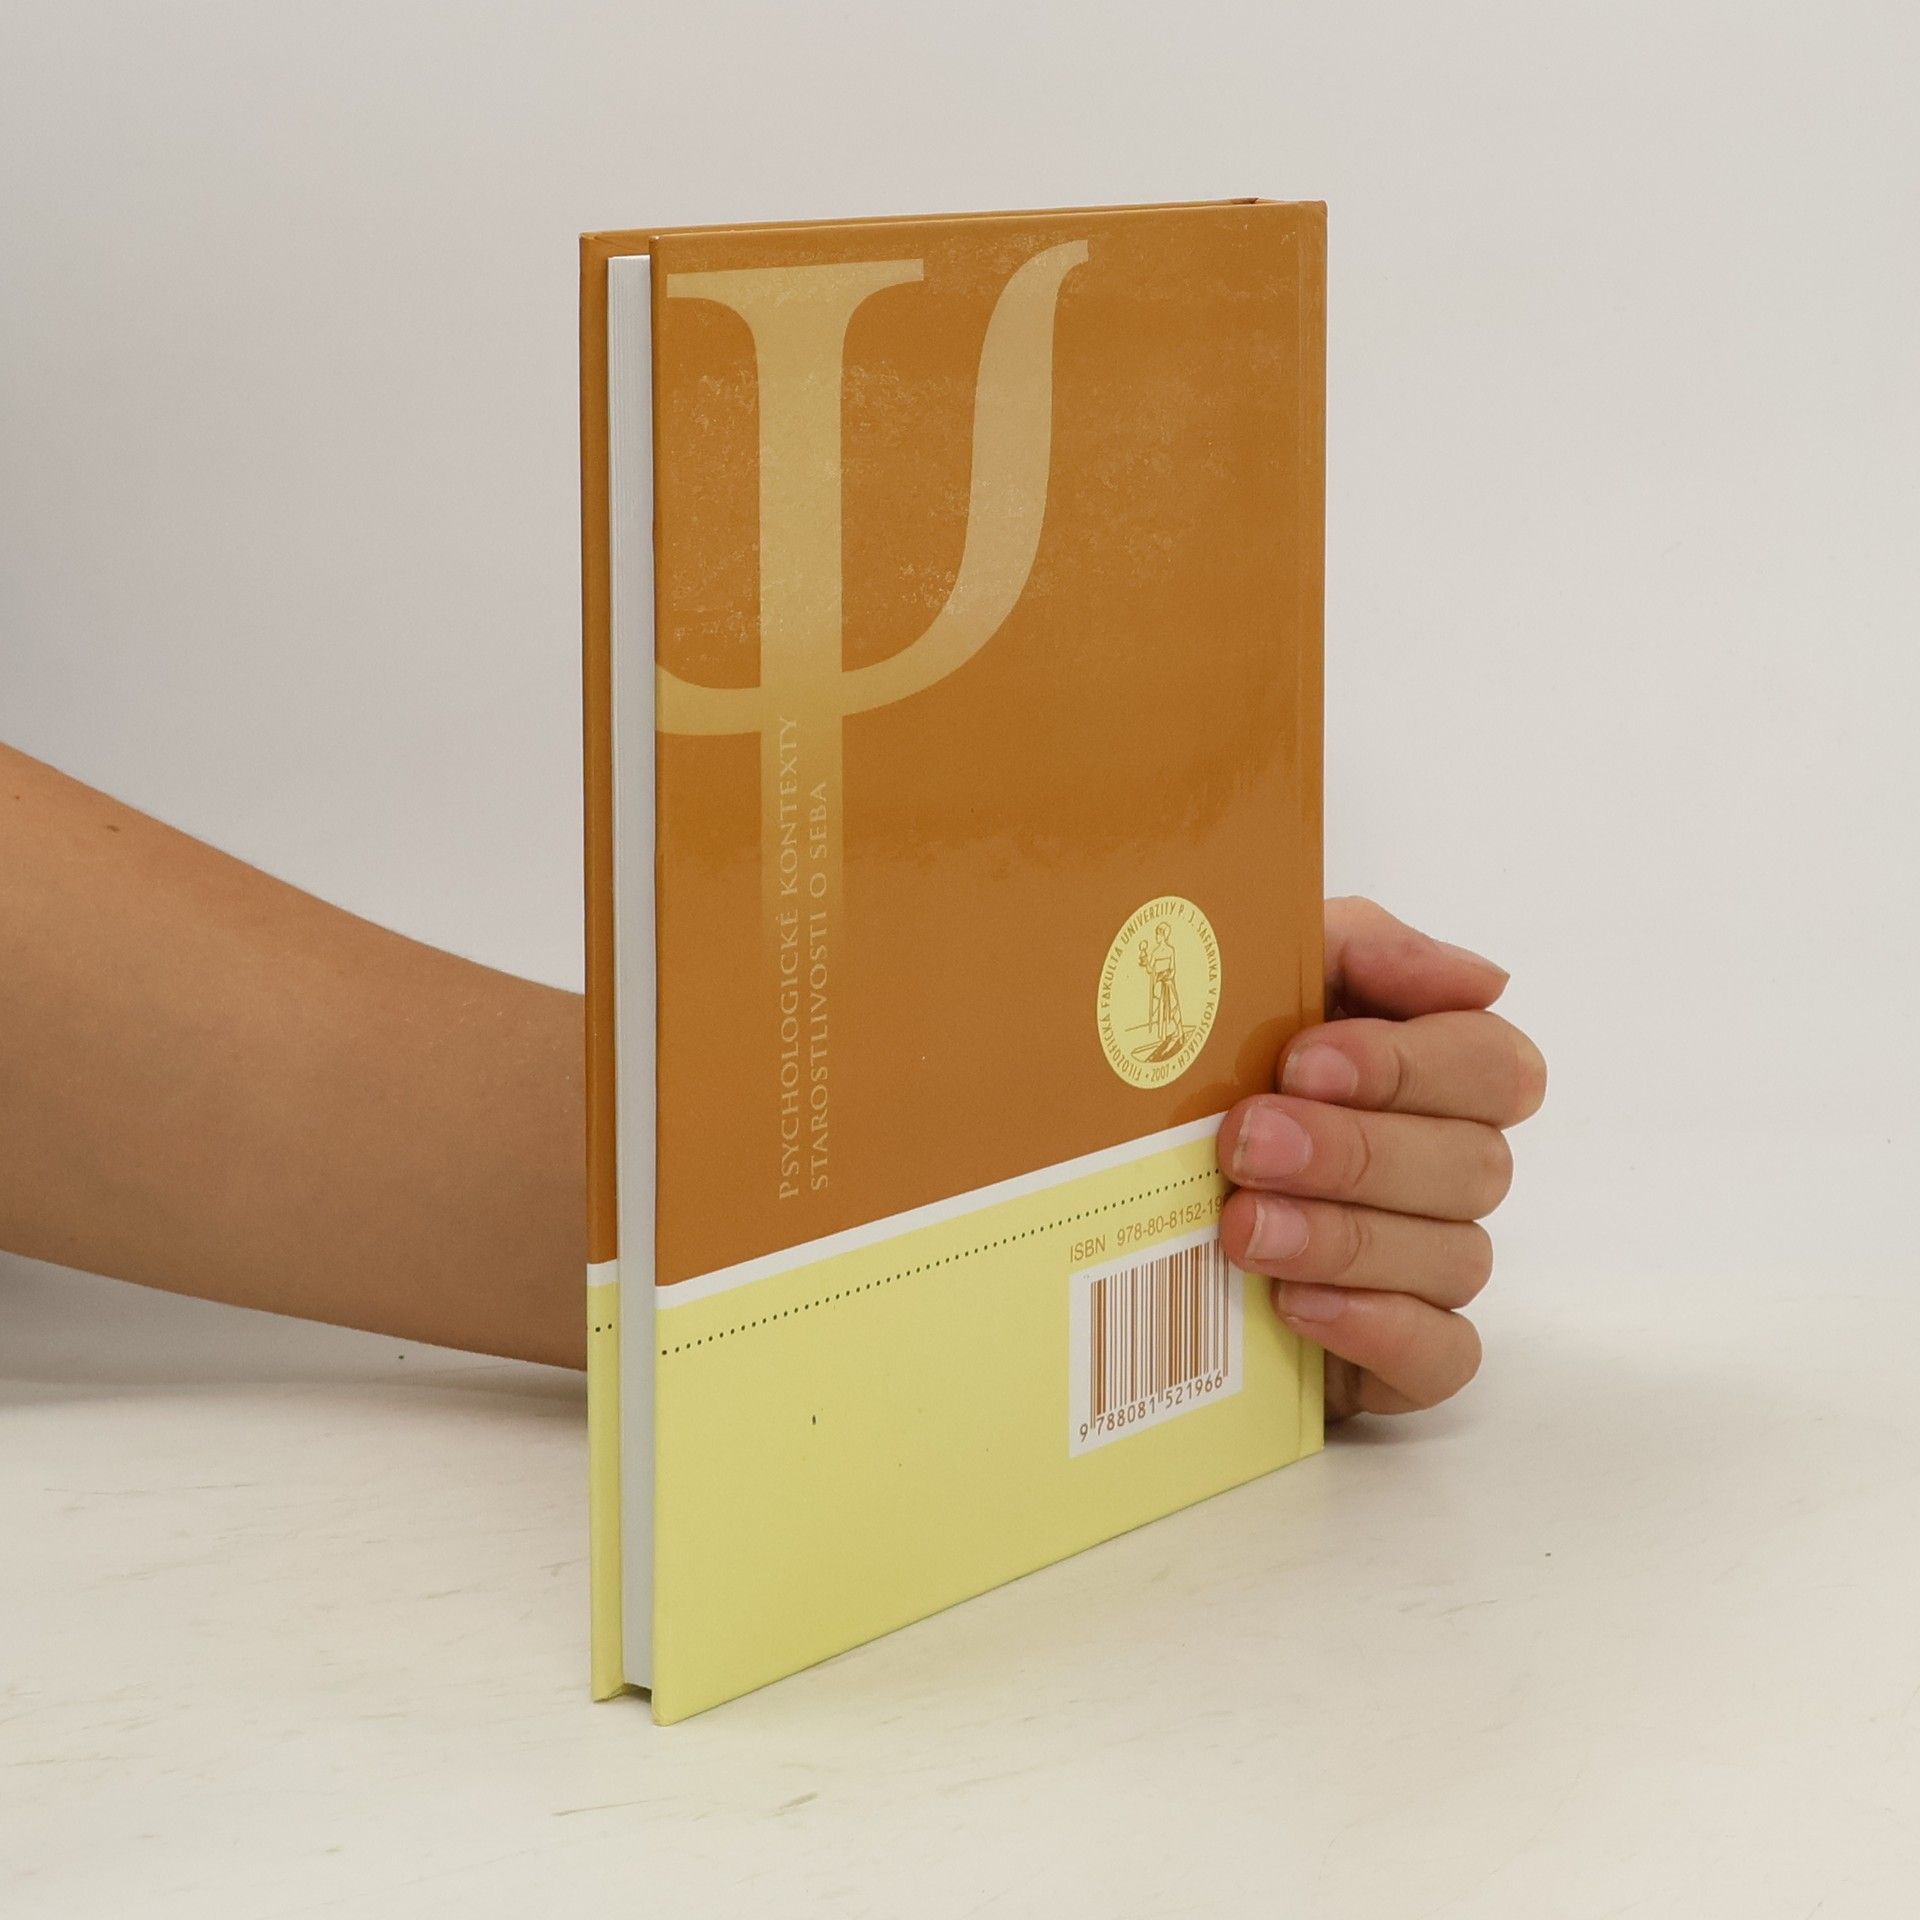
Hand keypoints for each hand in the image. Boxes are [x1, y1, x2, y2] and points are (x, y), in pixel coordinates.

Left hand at [1216, 898, 1545, 1419]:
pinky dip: (1378, 1330)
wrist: (1103, 1197)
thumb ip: (1358, 947)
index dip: (1412, 1066)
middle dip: (1356, 1152)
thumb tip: (1482, 979)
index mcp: (1428, 1074)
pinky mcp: (1400, 1358)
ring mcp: (1430, 1268)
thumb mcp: (1248, 980)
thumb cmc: (1191, 1078)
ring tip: (1240, 1229)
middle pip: (1475, 1164)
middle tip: (1246, 1143)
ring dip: (1343, 1239)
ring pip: (1455, 1258)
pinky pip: (1444, 1357)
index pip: (1493, 1064)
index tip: (1304, 1062)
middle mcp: (1445, 1169)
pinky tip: (1294, 1306)